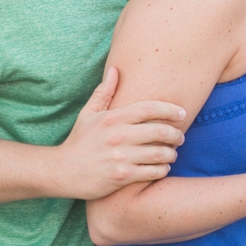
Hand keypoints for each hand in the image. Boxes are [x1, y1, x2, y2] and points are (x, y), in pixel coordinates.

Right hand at [56, 67, 186, 199]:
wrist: (62, 171)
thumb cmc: (78, 141)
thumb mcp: (88, 113)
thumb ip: (104, 92)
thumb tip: (115, 69)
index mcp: (113, 118)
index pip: (150, 108)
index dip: (171, 109)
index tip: (182, 113)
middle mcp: (119, 135)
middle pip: (160, 131)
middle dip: (176, 134)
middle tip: (180, 137)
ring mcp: (121, 156)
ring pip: (160, 153)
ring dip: (172, 153)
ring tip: (172, 153)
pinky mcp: (122, 176)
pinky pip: (152, 172)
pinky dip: (162, 170)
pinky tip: (162, 168)